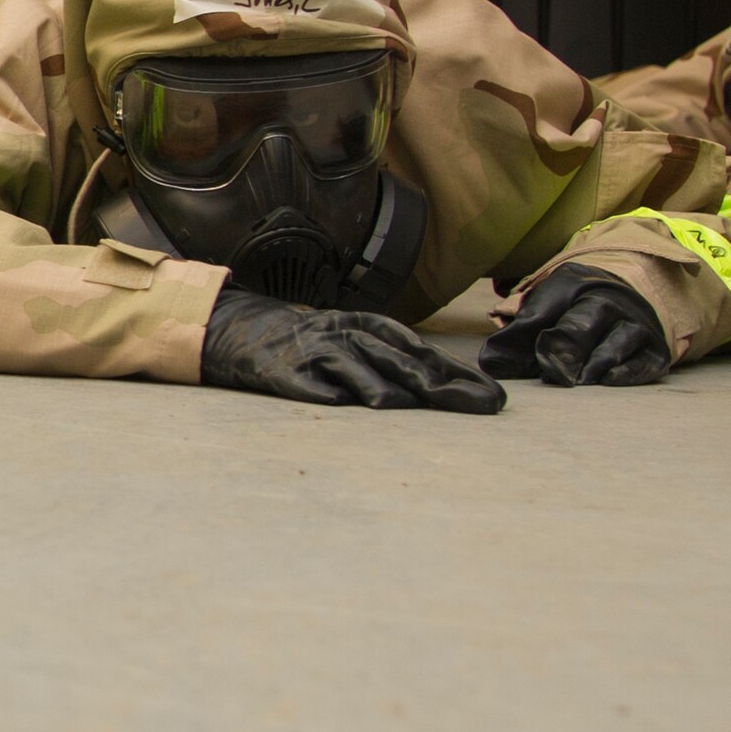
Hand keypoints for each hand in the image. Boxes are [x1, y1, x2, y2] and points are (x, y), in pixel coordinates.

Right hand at [202, 285, 503, 412]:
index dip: (457, 373)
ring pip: (347, 365)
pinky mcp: (278, 371)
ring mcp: (310, 352)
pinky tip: (333, 402)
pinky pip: (300, 381)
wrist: (238, 326)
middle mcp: (343, 336)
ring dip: (372, 383)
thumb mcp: (353, 338)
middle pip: (394, 358)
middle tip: (471, 405)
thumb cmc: (308, 340)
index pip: (420, 350)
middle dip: (434, 382)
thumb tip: (447, 388)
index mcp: (365, 328)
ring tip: (397, 404)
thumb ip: (394, 359)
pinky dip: (316, 389)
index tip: (492, 397)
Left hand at [479, 264, 670, 386]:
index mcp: (578, 290)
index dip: (544, 336)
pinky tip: (608, 381)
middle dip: (570, 349)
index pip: (554, 310)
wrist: (631, 292)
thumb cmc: (576, 305)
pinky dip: (627, 372)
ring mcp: (636, 326)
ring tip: (579, 381)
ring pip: (617, 342)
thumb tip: (491, 363)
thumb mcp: (545, 306)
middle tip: (556, 374)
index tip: (536, 354)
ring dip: (596, 363)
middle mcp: (611, 304)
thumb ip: (518, 333)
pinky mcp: (654, 351)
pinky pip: (643, 362)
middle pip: (588, 324)